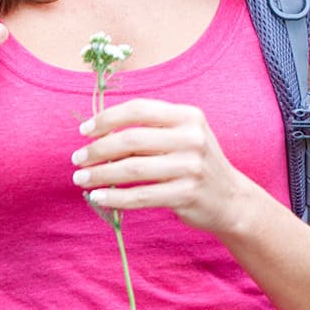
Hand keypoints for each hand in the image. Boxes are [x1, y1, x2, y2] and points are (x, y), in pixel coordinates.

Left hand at [73, 98, 259, 234]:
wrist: (231, 199)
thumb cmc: (196, 164)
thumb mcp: (184, 136)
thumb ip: (151, 129)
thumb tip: (99, 132)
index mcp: (189, 116)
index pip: (139, 109)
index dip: (107, 118)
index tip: (84, 131)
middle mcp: (192, 138)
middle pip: (131, 139)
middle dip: (97, 149)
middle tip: (78, 159)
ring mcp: (191, 167)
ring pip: (132, 169)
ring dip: (100, 174)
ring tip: (81, 178)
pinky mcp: (186, 194)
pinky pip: (141, 196)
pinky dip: (115, 197)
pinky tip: (98, 197)